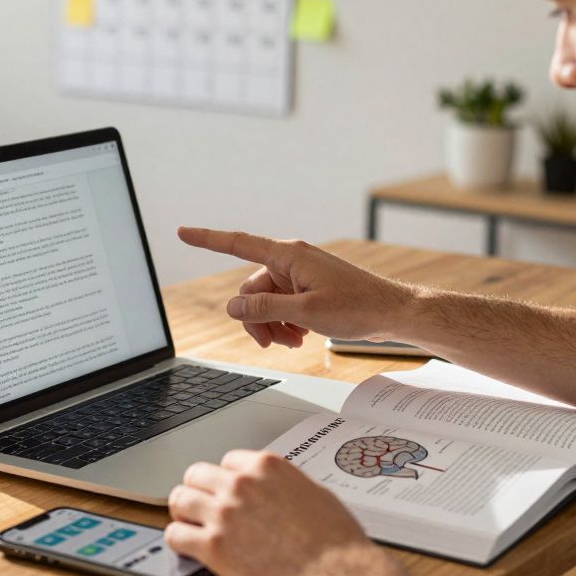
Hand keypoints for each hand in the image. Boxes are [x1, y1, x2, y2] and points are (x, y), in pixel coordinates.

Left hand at [166, 450, 427, 575]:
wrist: (334, 575)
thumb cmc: (335, 543)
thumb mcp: (315, 495)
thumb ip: (286, 486)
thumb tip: (279, 492)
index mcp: (267, 467)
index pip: (228, 461)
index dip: (226, 479)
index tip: (226, 492)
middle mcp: (241, 483)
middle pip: (197, 474)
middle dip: (199, 490)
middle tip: (200, 506)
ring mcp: (224, 512)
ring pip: (179, 498)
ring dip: (183, 512)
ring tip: (188, 524)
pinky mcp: (213, 545)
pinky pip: (175, 534)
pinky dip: (178, 540)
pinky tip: (188, 547)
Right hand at [177, 227, 415, 347]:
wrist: (392, 312)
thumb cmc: (358, 307)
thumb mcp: (306, 312)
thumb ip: (265, 308)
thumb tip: (233, 306)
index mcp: (289, 256)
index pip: (238, 244)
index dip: (208, 239)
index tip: (183, 232)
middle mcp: (291, 261)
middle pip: (250, 287)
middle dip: (255, 317)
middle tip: (270, 343)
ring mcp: (300, 275)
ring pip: (265, 300)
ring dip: (272, 323)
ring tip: (292, 341)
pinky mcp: (309, 288)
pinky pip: (282, 304)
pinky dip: (284, 322)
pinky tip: (299, 337)